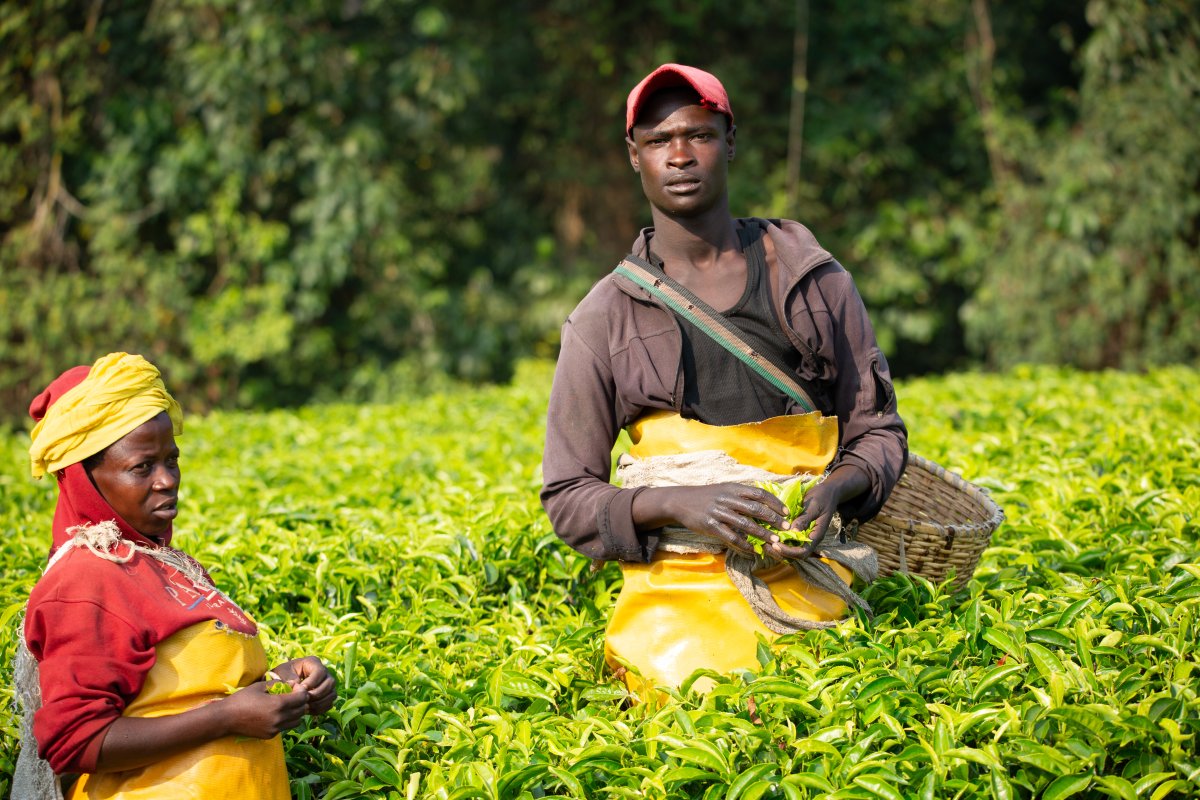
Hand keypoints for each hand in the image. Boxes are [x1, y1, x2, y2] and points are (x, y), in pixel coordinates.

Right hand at [221, 681, 310, 738]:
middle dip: (301, 701)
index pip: (302, 698)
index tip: (295, 687)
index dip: (302, 691)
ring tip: (288, 705)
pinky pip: (285, 727)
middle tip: (294, 695)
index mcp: (278, 704)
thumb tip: (291, 684)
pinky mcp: (270, 735)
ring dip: (296, 712)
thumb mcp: (260, 686)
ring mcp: (275, 729)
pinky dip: (286, 720)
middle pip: (302, 710)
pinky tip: (277, 714)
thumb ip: (277, 684)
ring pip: (296, 721)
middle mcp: (279, 718)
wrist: (226, 718)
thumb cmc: (242, 699)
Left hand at [271, 656, 337, 714]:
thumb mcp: (283, 673)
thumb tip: (297, 685)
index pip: (320, 671)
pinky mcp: (327, 695)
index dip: (313, 681)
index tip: (301, 689)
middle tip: (304, 700)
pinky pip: (330, 703)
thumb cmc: (283, 675)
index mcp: (313, 662)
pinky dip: (321, 708)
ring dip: (320, 702)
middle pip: (330, 682)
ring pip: (332, 694)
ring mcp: (327, 684)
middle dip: (317, 693)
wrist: (283, 683)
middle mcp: (324, 672)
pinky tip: (309, 710)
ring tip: (306, 706)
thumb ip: (289, 678)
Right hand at [651, 483, 790, 554]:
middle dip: (773, 519)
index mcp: (733, 488)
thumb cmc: (707, 496)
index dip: (774, 503)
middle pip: (755, 509)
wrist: (681, 501)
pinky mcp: (710, 526)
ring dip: (762, 534)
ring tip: (774, 541)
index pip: (759, 493)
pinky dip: (743, 544)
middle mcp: (727, 499)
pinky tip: (752, 549)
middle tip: (786, 528)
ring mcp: (718, 513)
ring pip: (745, 524)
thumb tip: (765, 500)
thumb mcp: (725, 488)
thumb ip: (743, 494)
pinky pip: (730, 537)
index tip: (786, 512)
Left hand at [767, 465, 868, 559]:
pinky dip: (779, 540)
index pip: (803, 552)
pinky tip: (769, 534)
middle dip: (781, 553)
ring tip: (765, 542)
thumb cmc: (822, 497)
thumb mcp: (813, 506)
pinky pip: (789, 540)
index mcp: (816, 535)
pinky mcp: (799, 531)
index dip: (789, 552)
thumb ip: (804, 519)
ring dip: (779, 549)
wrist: (828, 492)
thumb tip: (793, 532)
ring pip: (791, 550)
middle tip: (766, 545)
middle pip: (796, 555)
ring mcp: (804, 535)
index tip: (776, 544)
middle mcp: (810, 539)